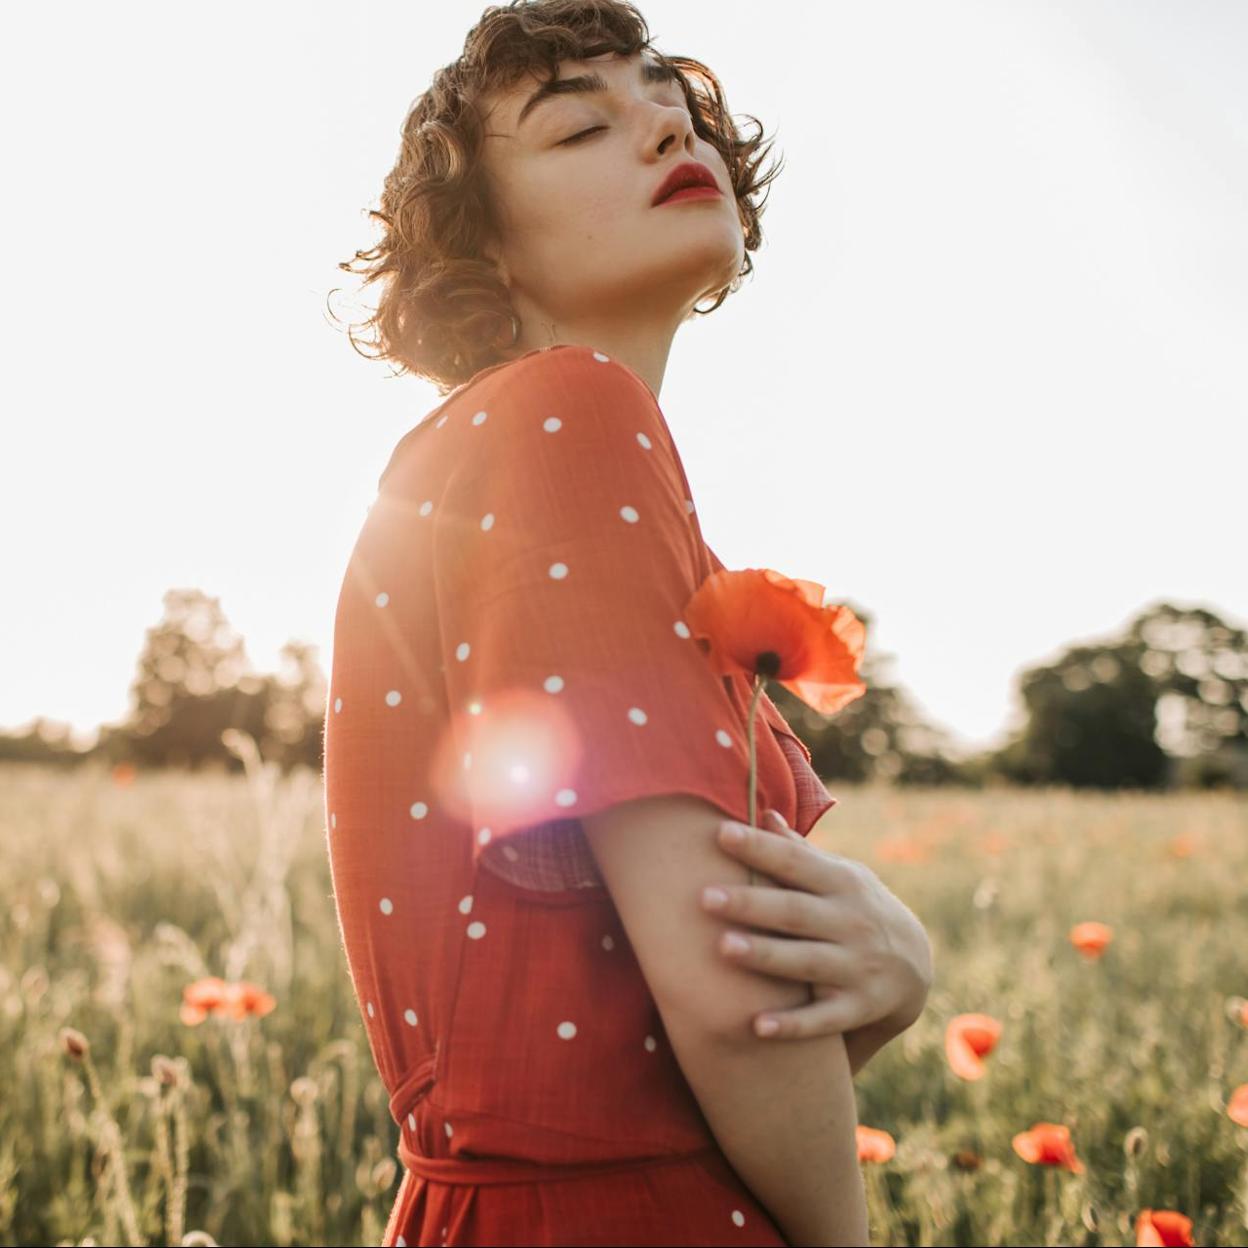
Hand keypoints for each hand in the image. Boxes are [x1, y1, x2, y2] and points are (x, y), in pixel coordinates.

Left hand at [702, 809, 932, 1040]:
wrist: (916, 965)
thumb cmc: (854, 909)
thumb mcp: (838, 876)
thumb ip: (800, 853)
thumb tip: (764, 814)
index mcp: (841, 883)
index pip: (794, 862)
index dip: (759, 848)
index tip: (720, 834)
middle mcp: (851, 922)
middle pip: (794, 911)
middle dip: (751, 904)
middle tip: (705, 897)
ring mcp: (857, 966)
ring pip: (806, 962)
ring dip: (766, 956)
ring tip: (722, 948)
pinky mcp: (858, 1008)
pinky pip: (824, 1020)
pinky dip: (793, 1025)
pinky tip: (757, 1027)